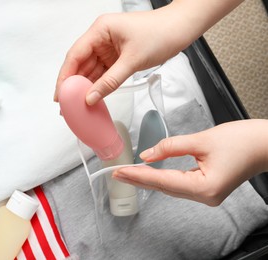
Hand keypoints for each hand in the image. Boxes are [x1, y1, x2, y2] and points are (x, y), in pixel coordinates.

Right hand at [54, 0, 243, 105]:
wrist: (181, 29)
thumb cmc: (160, 34)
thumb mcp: (132, 61)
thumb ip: (109, 82)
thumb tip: (90, 98)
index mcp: (100, 30)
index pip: (75, 55)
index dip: (65, 76)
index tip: (59, 94)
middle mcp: (100, 38)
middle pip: (80, 63)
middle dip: (73, 84)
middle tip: (66, 104)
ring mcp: (108, 48)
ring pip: (91, 70)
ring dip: (85, 87)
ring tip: (77, 105)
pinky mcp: (117, 57)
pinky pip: (103, 73)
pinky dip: (98, 85)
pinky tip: (92, 97)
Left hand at [113, 120, 267, 205]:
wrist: (266, 144)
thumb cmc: (243, 140)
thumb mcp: (202, 139)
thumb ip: (170, 147)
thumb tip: (147, 155)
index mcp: (204, 187)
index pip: (162, 181)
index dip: (139, 176)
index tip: (120, 172)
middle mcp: (204, 196)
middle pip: (163, 187)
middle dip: (138, 180)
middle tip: (116, 174)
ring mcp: (206, 195)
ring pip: (169, 187)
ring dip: (148, 180)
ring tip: (127, 174)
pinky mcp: (207, 189)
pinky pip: (178, 185)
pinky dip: (162, 179)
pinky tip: (149, 175)